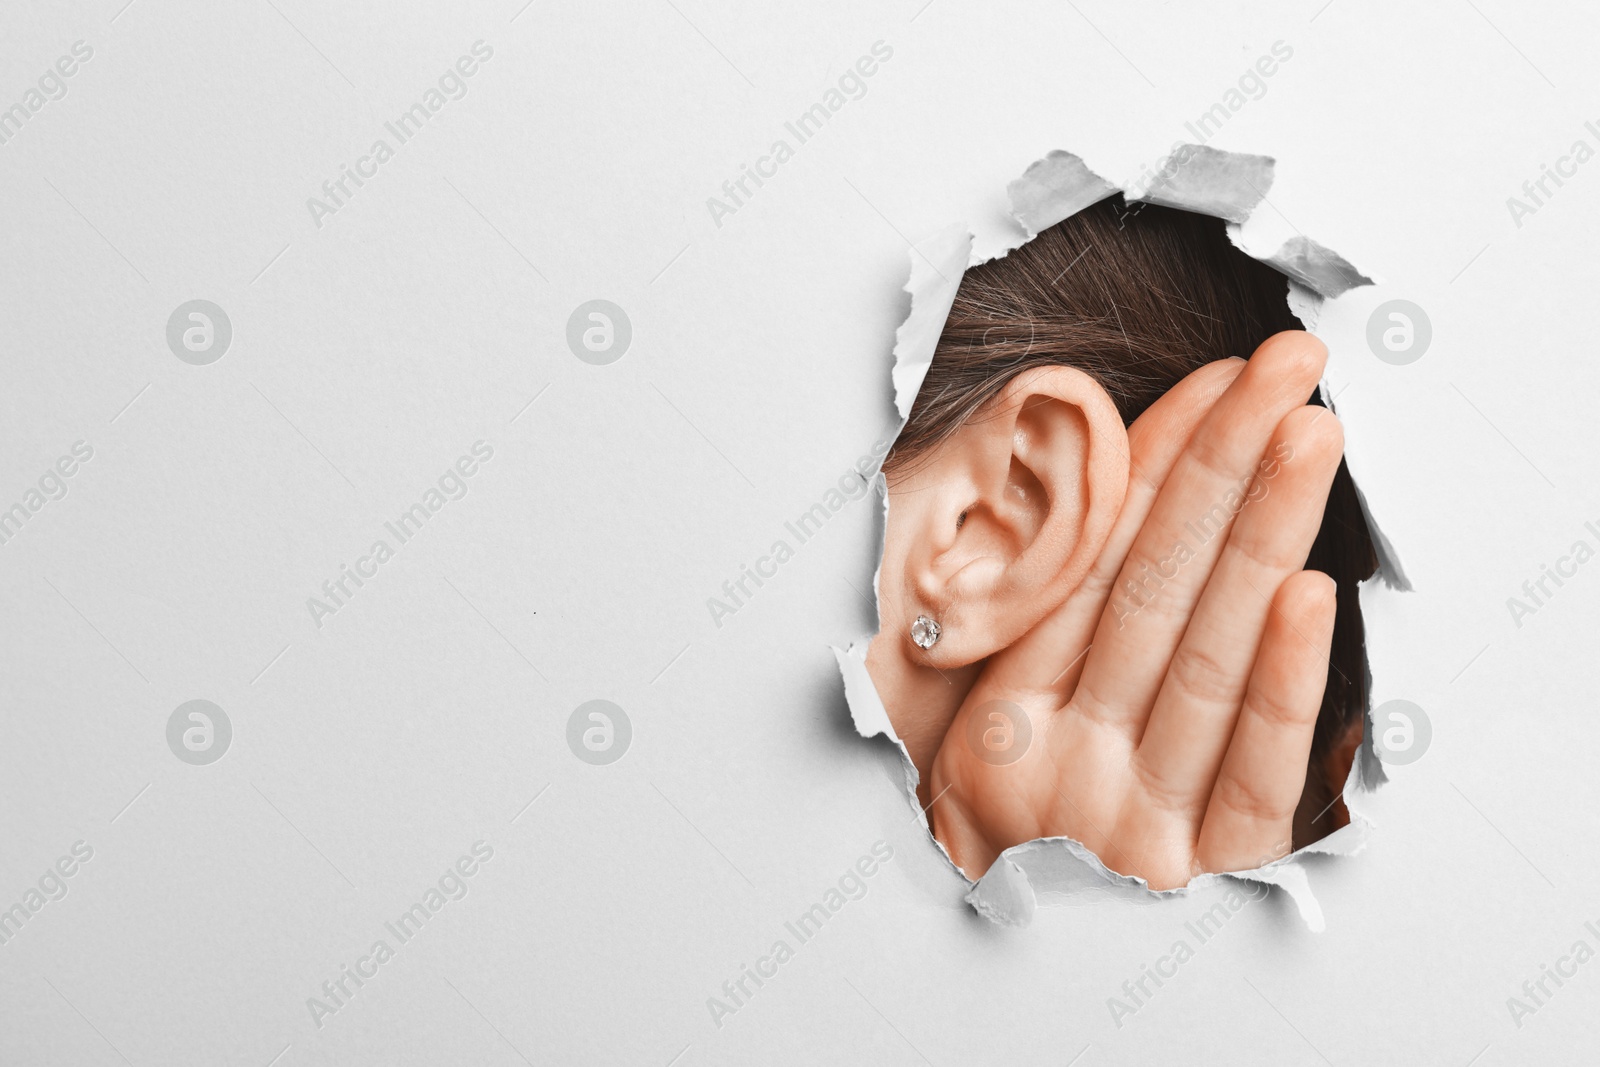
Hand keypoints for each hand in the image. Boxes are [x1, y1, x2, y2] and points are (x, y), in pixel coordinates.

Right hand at [926, 333, 1343, 889]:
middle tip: (1280, 368)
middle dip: (1220, 463)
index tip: (1209, 384)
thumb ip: (1032, 635)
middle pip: (1153, 589)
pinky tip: (1310, 590)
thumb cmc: (998, 834)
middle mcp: (1062, 767)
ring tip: (1306, 435)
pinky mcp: (1209, 868)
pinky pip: (1257, 766)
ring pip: (1208, 655)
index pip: (1088, 567)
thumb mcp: (976, 734)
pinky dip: (1289, 679)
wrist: (997, 976)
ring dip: (1260, 534)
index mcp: (999, 724)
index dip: (1153, 468)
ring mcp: (1136, 821)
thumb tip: (1103, 502)